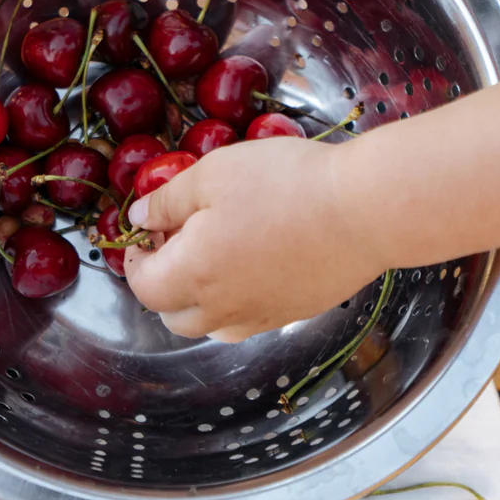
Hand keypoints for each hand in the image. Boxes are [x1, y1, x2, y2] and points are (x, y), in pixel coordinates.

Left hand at [124, 137, 384, 341]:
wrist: (363, 210)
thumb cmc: (283, 184)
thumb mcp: (211, 174)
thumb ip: (166, 200)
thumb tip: (139, 219)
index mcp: (194, 274)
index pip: (144, 287)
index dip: (136, 260)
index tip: (146, 232)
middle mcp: (224, 308)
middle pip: (174, 317)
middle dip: (162, 283)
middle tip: (175, 241)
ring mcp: (263, 316)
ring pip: (212, 326)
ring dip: (197, 299)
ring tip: (211, 253)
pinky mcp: (296, 313)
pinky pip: (249, 321)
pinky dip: (233, 302)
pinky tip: (250, 264)